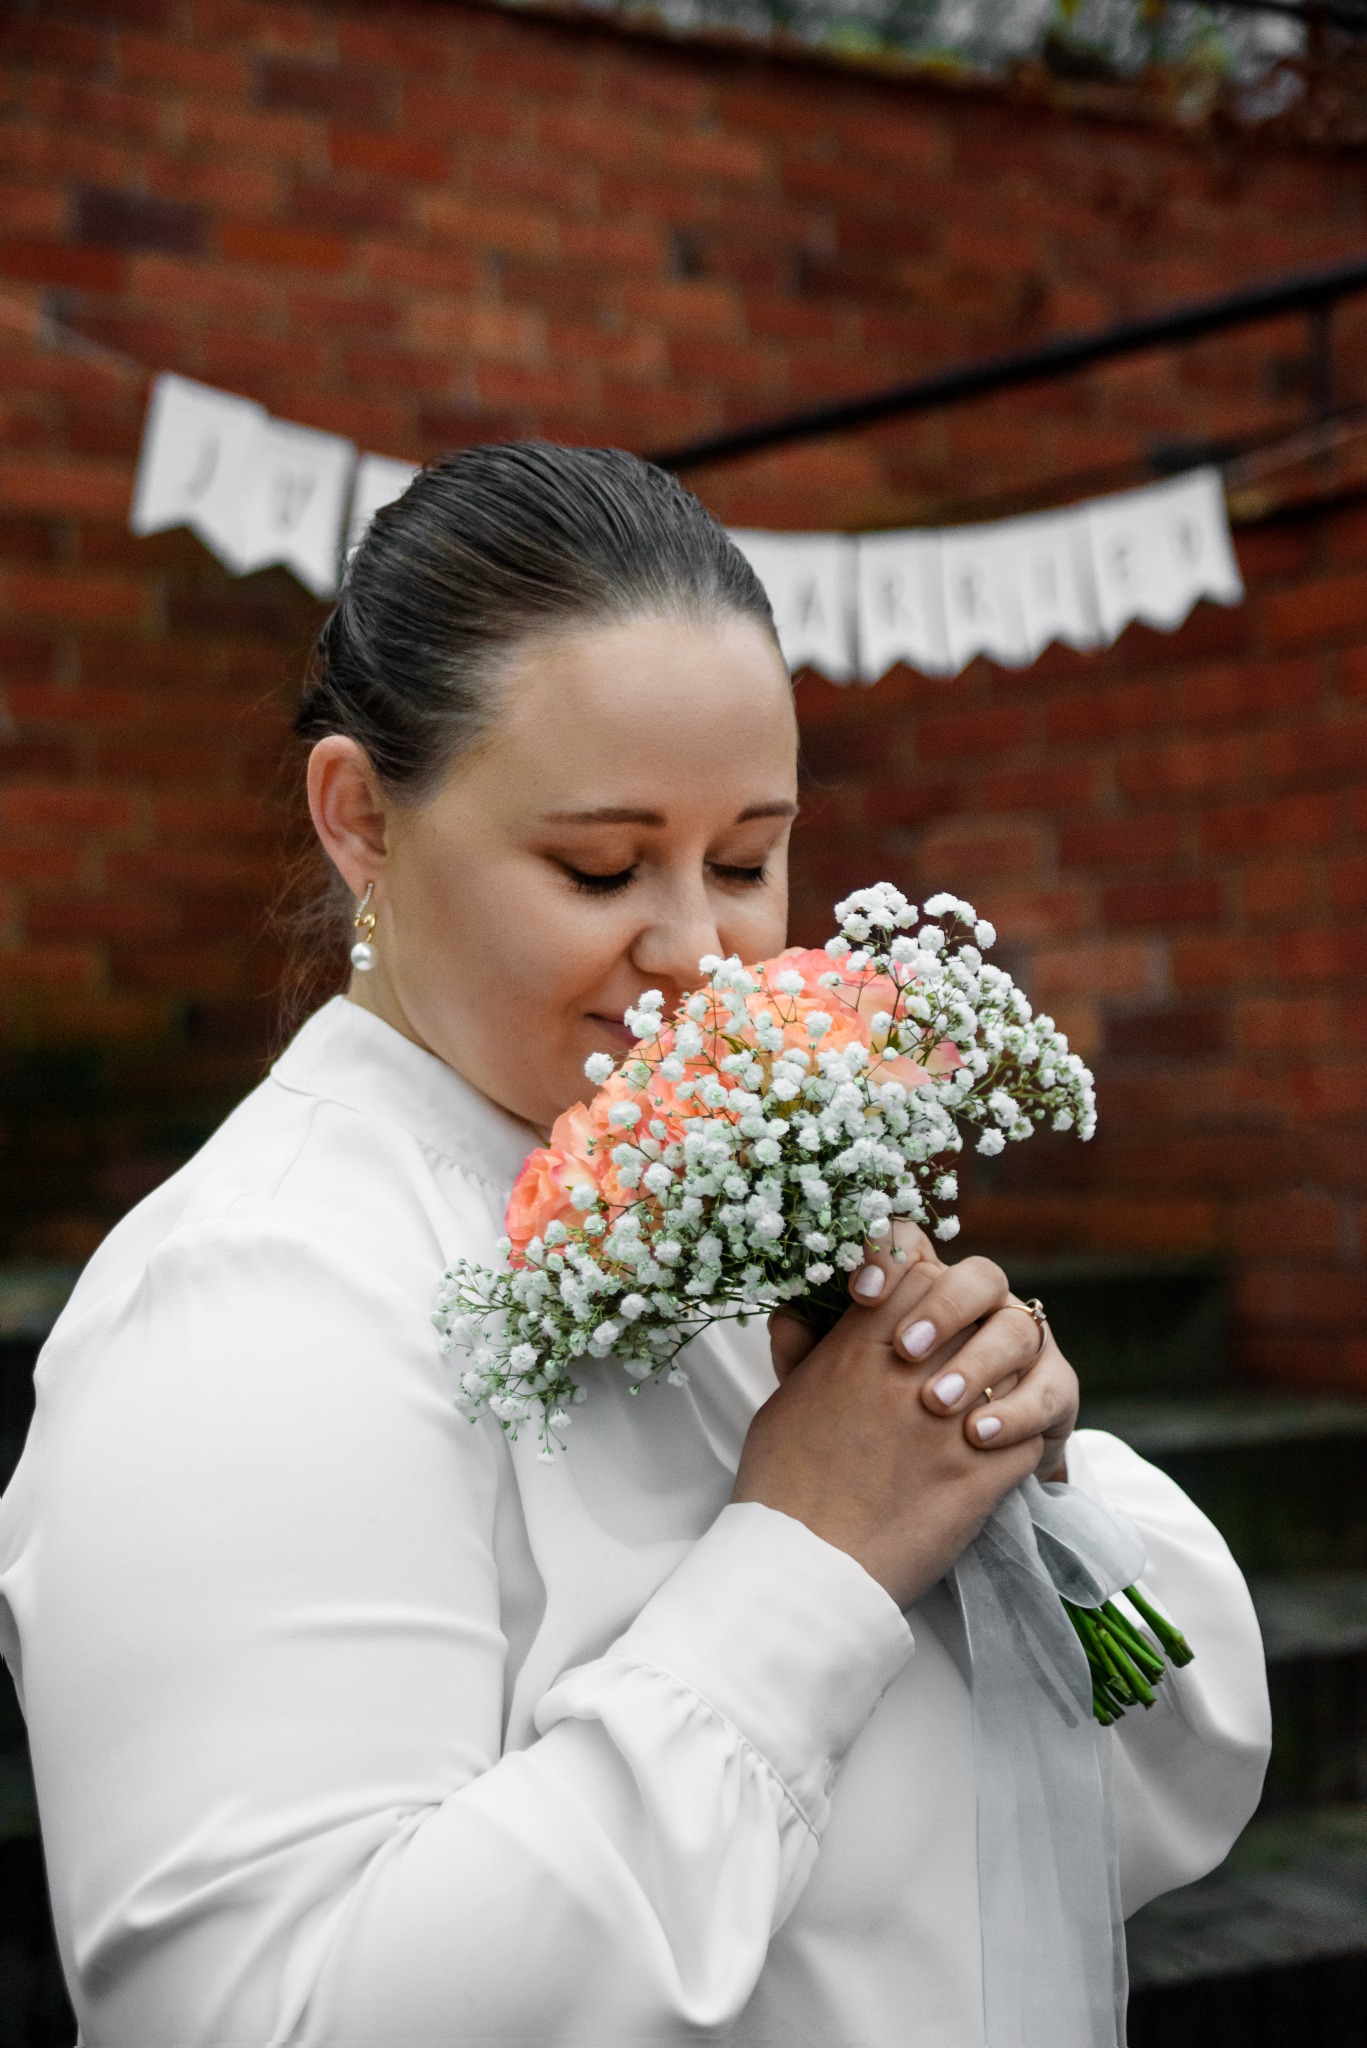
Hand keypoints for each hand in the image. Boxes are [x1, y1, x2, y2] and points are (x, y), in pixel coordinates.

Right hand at [734, 1229, 1050, 1608]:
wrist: (807, 1568)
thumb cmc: (783, 1487)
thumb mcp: (782, 1403)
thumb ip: (802, 1353)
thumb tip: (796, 1316)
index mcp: (860, 1348)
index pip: (918, 1271)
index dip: (930, 1282)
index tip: (921, 1309)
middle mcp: (911, 1372)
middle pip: (978, 1306)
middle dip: (981, 1322)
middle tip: (966, 1353)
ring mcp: (952, 1421)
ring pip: (1017, 1363)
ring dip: (1011, 1377)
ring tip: (992, 1401)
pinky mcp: (982, 1475)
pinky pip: (1030, 1434)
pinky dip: (1025, 1438)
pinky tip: (1007, 1452)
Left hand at [769, 1226, 1077, 1482]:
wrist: (934, 1492)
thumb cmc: (876, 1430)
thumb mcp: (836, 1394)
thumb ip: (809, 1355)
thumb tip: (784, 1319)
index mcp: (923, 1291)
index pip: (912, 1245)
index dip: (889, 1255)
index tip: (861, 1293)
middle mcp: (978, 1308)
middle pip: (978, 1275)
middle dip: (943, 1307)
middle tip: (905, 1350)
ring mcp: (1022, 1346)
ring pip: (1018, 1326)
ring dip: (978, 1362)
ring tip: (936, 1403)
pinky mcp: (1053, 1393)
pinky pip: (1050, 1389)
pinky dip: (1016, 1412)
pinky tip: (976, 1436)